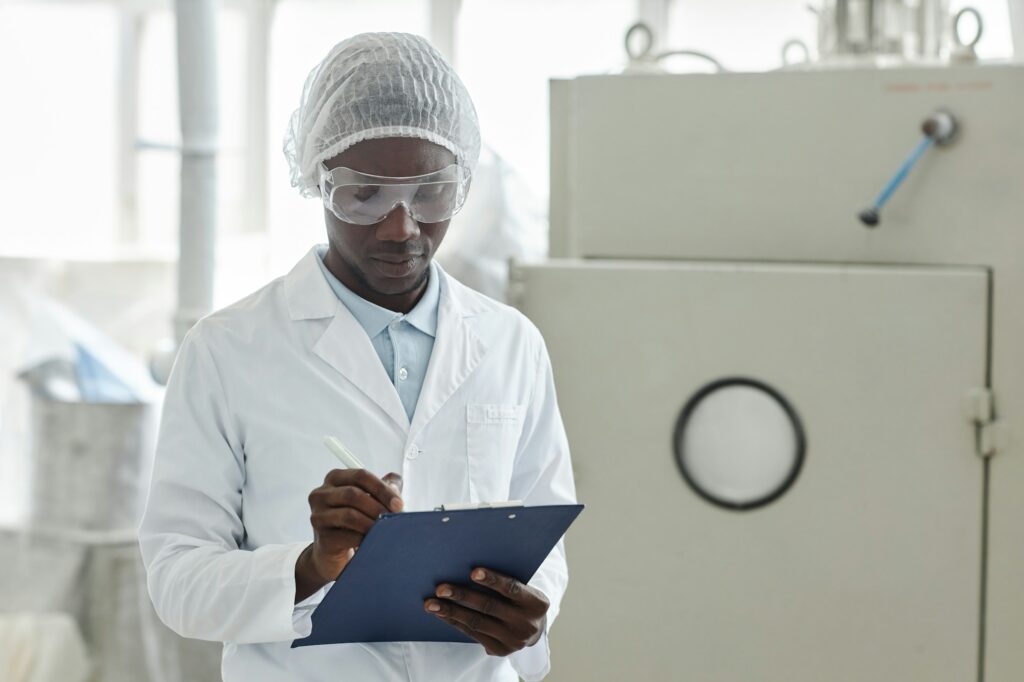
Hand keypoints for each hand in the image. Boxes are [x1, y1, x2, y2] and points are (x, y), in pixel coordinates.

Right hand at [295, 469, 402, 601]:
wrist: (334, 552)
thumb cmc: (355, 521)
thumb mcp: (370, 499)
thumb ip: (385, 487)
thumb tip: (396, 483)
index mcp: (335, 478)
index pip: (360, 476)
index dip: (382, 489)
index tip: (398, 503)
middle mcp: (321, 494)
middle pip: (353, 494)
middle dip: (378, 507)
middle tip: (395, 518)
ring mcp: (318, 516)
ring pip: (350, 515)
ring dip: (372, 523)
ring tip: (385, 530)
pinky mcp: (322, 538)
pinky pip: (348, 536)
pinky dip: (364, 539)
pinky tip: (373, 541)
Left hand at [424, 567, 548, 656]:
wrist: (534, 629)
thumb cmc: (522, 599)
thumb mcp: (523, 589)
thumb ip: (505, 582)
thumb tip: (469, 569)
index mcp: (536, 603)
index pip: (512, 588)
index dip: (492, 580)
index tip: (473, 571)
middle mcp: (526, 624)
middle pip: (489, 607)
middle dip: (462, 596)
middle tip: (441, 588)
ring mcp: (513, 640)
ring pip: (477, 623)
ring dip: (451, 612)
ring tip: (431, 603)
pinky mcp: (500, 651)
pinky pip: (473, 634)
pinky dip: (455, 622)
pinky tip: (441, 614)